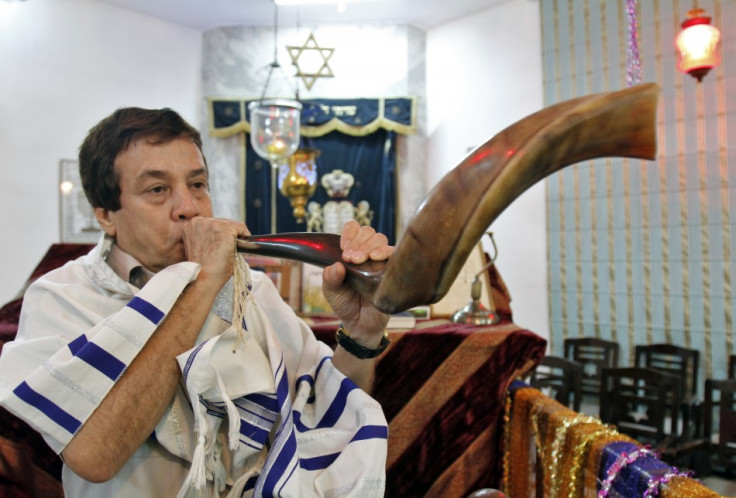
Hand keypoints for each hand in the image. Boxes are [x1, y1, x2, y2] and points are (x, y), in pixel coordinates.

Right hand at [182, 217, 248, 290]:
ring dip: (235, 236)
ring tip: (234, 249)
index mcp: (190, 225)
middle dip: (228, 234)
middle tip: (231, 247)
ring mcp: (213, 223)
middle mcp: (199, 221)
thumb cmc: (201, 269)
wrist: (203, 278)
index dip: (220, 234)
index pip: (212, 224)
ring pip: (232, 224)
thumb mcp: (199, 247)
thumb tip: (222, 237)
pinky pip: (241, 228)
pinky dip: (244, 236)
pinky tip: (242, 246)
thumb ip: (207, 238)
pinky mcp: (226, 229)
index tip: (225, 243)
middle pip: (222, 222)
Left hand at [322, 221, 393, 345]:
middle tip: (349, 258)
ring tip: (358, 260)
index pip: (353, 229)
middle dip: (357, 241)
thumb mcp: (331, 291)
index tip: (343, 247)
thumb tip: (335, 266)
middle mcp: (367, 252)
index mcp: (352, 251)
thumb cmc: (345, 303)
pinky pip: (394, 252)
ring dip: (368, 246)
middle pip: (368, 232)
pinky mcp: (393, 269)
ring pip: (380, 239)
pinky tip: (375, 258)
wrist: (360, 323)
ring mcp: (381, 260)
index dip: (349, 233)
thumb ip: (329, 278)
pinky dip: (385, 251)